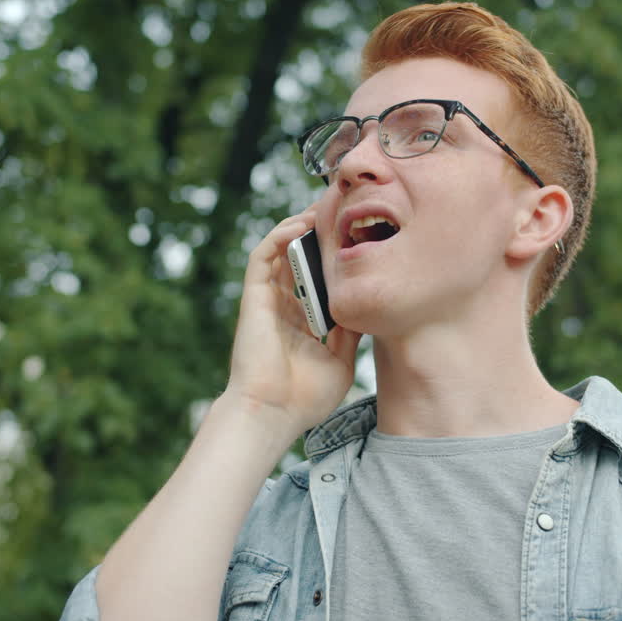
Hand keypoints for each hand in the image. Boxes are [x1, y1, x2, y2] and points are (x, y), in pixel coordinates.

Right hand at [223, 208, 363, 438]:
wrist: (274, 413)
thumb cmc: (304, 398)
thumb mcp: (341, 359)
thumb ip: (350, 329)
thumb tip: (367, 304)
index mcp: (303, 322)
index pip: (318, 278)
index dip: (333, 256)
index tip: (356, 237)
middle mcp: (285, 307)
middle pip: (300, 258)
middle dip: (318, 233)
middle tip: (341, 209)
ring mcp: (268, 301)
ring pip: (280, 251)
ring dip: (299, 226)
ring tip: (323, 207)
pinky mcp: (254, 297)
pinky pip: (263, 257)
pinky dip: (279, 237)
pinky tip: (300, 225)